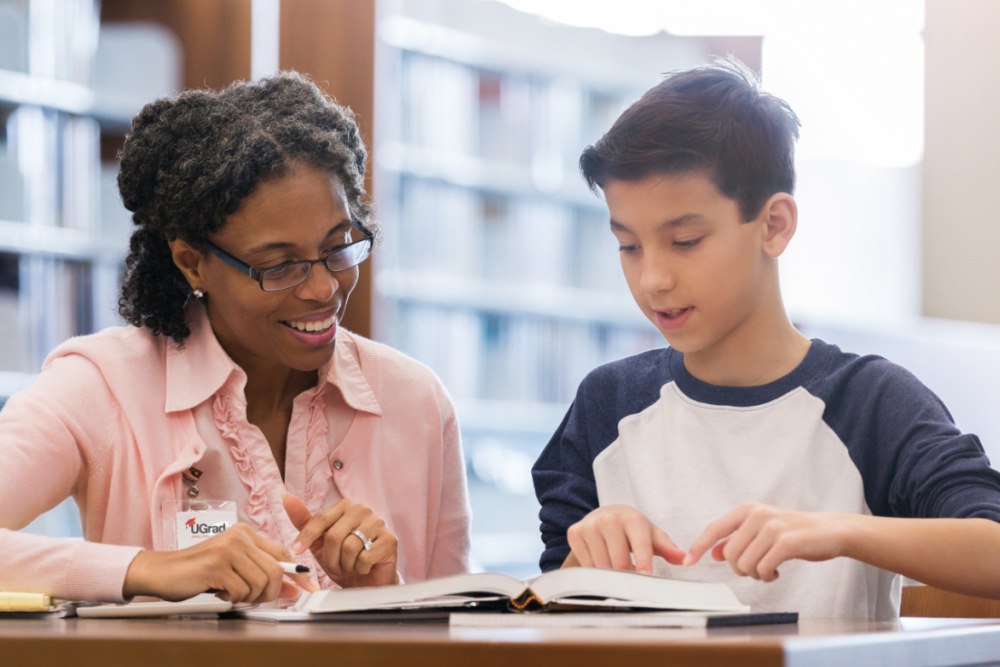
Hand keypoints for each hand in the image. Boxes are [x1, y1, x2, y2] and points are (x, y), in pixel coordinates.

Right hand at [123, 523, 312, 602]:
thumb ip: (262, 577)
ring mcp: (228, 549)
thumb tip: (293, 589)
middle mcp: (240, 537)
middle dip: (269, 592)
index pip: (283, 552)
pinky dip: (234, 598)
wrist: (161, 571)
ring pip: (261, 581)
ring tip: (231, 593)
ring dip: (249, 597)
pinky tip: (220, 593)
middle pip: (276, 570)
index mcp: (246, 534)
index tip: (307, 588)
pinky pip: (242, 590)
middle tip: (252, 599)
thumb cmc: (197, 572)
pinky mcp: (217, 564)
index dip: (297, 573)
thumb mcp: (234, 571)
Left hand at [283, 494, 397, 587]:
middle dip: (330, 558)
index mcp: (346, 506)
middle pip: (334, 536)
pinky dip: (360, 568)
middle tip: (335, 566)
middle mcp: (363, 509)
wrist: (367, 582)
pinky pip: (364, 558)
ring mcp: (379, 523)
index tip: (296, 550)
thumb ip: (304, 520)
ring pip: (349, 547)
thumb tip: (287, 497)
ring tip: (350, 566)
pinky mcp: (390, 540)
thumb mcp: (319, 542)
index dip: (306, 537)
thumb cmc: (344, 559)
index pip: (321, 519)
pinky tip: (365, 567)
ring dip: (345, 565)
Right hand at [564, 504, 685, 573]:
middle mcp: (609, 519)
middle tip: (631, 584)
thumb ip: (668, 548)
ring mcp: (590, 525)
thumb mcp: (652, 535)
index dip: (643, 563)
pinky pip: (586, 565)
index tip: (644, 578)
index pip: (640, 545)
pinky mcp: (575, 533)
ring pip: (601, 566)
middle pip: (619, 561)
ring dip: (610, 576)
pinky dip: (595, 572)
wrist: (603, 515)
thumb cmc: (632, 529)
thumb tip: (684, 559)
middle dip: (626, 577)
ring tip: (616, 571)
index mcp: (632, 518)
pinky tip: (601, 565)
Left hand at [683, 502, 849, 581]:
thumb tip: (712, 552)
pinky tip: (775, 573)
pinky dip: (766, 577)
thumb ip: (736, 538)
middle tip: (755, 569)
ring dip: (754, 574)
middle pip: (730, 554)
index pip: (714, 528)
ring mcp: (773, 528)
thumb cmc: (792, 531)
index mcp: (747, 510)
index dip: (699, 546)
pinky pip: (764, 568)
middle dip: (739, 568)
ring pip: (745, 563)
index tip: (688, 561)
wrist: (828, 530)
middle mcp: (757, 515)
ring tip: (767, 570)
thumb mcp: (760, 529)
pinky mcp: (787, 542)